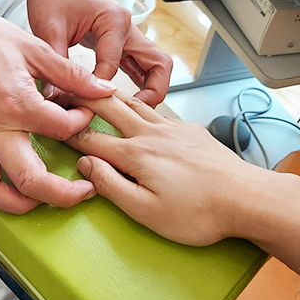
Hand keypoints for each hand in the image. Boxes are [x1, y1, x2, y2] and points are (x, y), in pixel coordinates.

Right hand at [0, 8, 116, 213]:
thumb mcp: (35, 49)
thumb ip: (71, 74)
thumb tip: (103, 89)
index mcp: (18, 104)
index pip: (63, 129)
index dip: (83, 123)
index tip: (85, 114)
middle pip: (30, 180)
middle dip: (63, 196)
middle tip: (82, 192)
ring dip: (15, 204)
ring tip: (36, 199)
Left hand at [26, 0, 171, 107]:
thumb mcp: (48, 30)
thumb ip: (55, 64)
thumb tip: (55, 98)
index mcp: (113, 20)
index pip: (114, 65)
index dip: (99, 88)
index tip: (82, 102)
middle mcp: (127, 27)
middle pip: (158, 64)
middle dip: (153, 93)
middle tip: (136, 117)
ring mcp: (128, 35)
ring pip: (155, 66)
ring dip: (151, 89)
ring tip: (134, 114)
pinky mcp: (122, 43)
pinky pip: (139, 66)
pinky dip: (140, 83)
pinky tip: (127, 101)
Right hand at [65, 91, 270, 245]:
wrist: (246, 198)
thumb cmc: (196, 212)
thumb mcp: (146, 211)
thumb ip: (111, 185)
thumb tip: (86, 163)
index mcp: (136, 154)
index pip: (92, 138)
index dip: (69, 131)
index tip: (53, 122)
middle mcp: (150, 133)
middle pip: (109, 107)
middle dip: (84, 97)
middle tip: (66, 90)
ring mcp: (171, 127)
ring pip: (133, 102)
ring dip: (109, 94)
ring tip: (94, 87)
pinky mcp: (187, 128)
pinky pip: (156, 109)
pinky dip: (138, 103)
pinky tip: (136, 106)